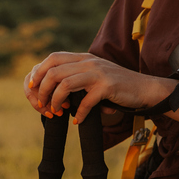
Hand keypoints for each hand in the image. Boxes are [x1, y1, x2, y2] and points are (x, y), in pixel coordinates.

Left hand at [23, 52, 170, 124]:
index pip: (52, 58)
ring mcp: (98, 73)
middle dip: (42, 91)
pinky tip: (78, 121)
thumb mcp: (95, 74)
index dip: (38, 73)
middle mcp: (89, 62)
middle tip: (42, 106)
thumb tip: (50, 87)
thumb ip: (77, 75)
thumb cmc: (118, 85)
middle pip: (53, 71)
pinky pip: (85, 102)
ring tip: (56, 113)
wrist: (145, 88)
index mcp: (84, 57)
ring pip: (64, 84)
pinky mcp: (107, 86)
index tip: (32, 89)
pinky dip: (79, 114)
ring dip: (55, 101)